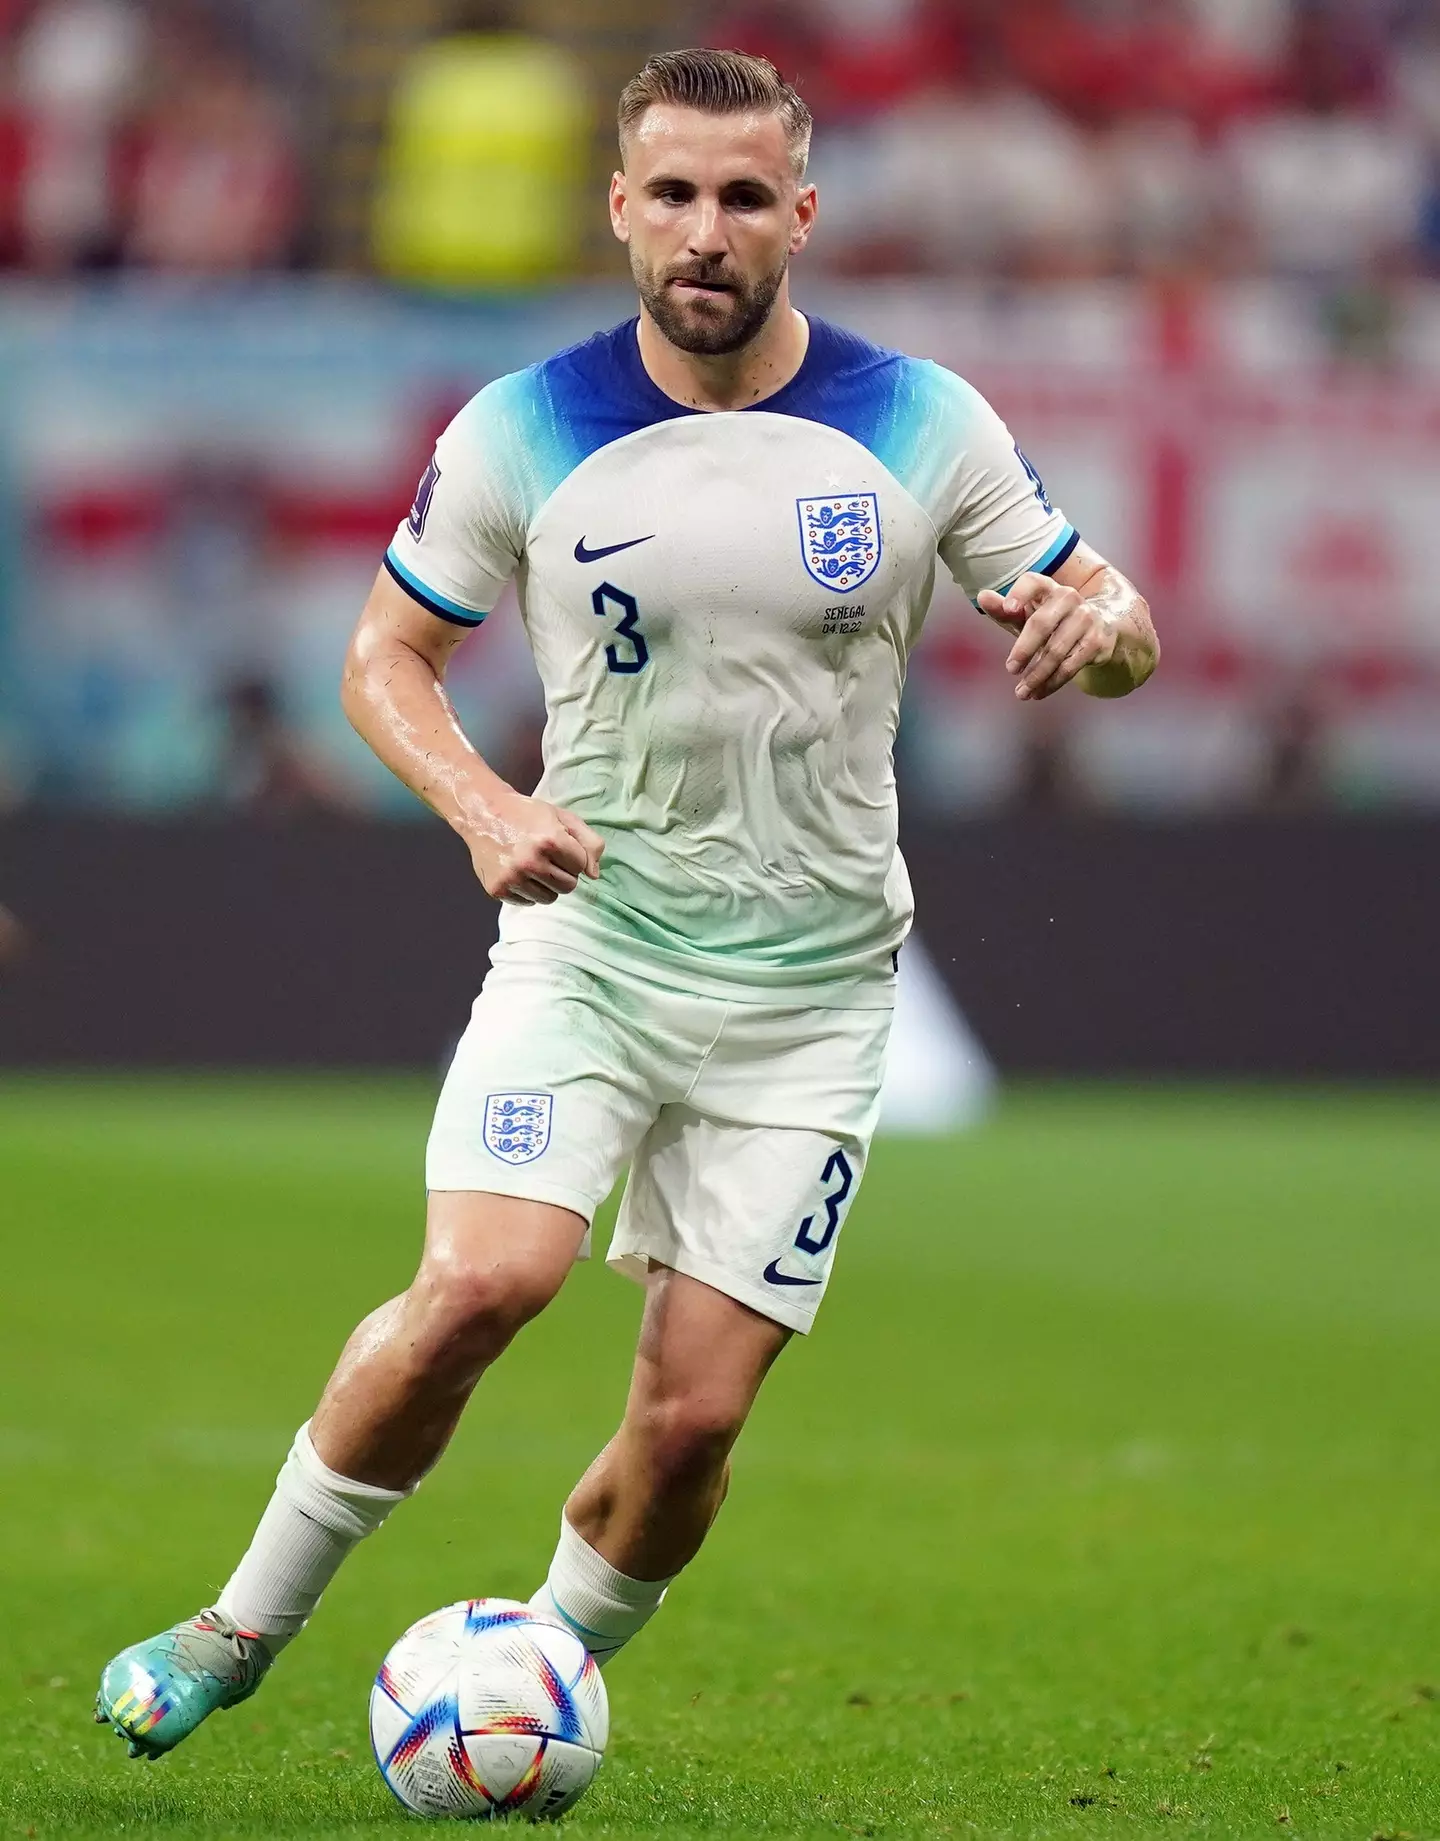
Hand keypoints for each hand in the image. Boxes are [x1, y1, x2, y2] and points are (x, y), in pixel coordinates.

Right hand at [465, 790, 603, 904]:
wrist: (483, 814)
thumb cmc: (527, 814)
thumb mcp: (562, 817)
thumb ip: (589, 842)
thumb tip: (594, 875)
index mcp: (550, 841)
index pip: (580, 866)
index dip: (573, 855)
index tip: (559, 845)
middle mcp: (530, 862)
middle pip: (568, 886)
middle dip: (563, 873)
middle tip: (547, 857)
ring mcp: (512, 878)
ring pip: (549, 898)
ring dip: (547, 885)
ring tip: (534, 865)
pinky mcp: (498, 890)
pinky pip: (528, 902)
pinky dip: (528, 891)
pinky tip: (519, 872)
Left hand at [977, 573, 1116, 701]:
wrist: (1100, 628)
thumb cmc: (1052, 622)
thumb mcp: (1027, 617)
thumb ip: (1004, 611)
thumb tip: (982, 596)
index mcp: (1048, 588)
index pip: (1033, 583)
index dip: (1020, 594)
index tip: (1008, 610)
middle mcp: (1069, 598)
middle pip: (1042, 623)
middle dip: (1024, 649)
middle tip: (1010, 669)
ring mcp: (1086, 618)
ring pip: (1056, 650)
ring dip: (1037, 675)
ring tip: (1022, 693)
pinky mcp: (1097, 641)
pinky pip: (1071, 665)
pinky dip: (1053, 682)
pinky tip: (1039, 693)